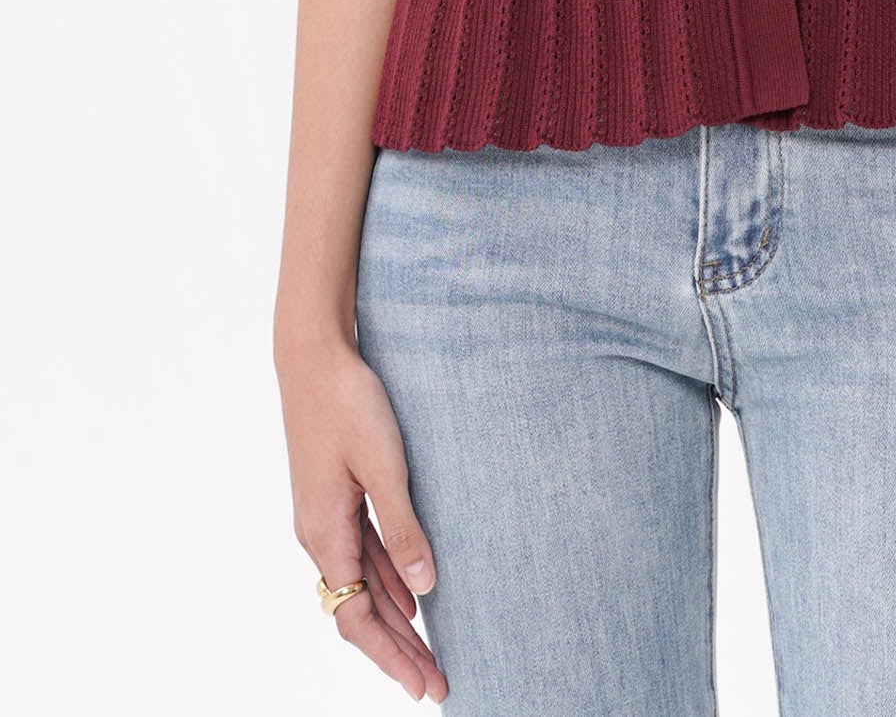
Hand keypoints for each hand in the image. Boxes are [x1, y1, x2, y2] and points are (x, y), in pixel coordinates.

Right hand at [278, 336, 448, 702]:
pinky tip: (413, 593)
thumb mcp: (384, 464)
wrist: (313, 356)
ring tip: (430, 651)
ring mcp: (326, 517)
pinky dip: (387, 581)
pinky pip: (363, 555)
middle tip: (437, 682)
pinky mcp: (335, 496)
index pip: (357, 618)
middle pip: (360, 611)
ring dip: (396, 619)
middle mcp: (319, 535)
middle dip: (398, 650)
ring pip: (363, 586)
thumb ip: (403, 527)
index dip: (391, 656)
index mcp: (325, 534)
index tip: (423, 685)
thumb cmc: (348, 403)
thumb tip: (425, 586)